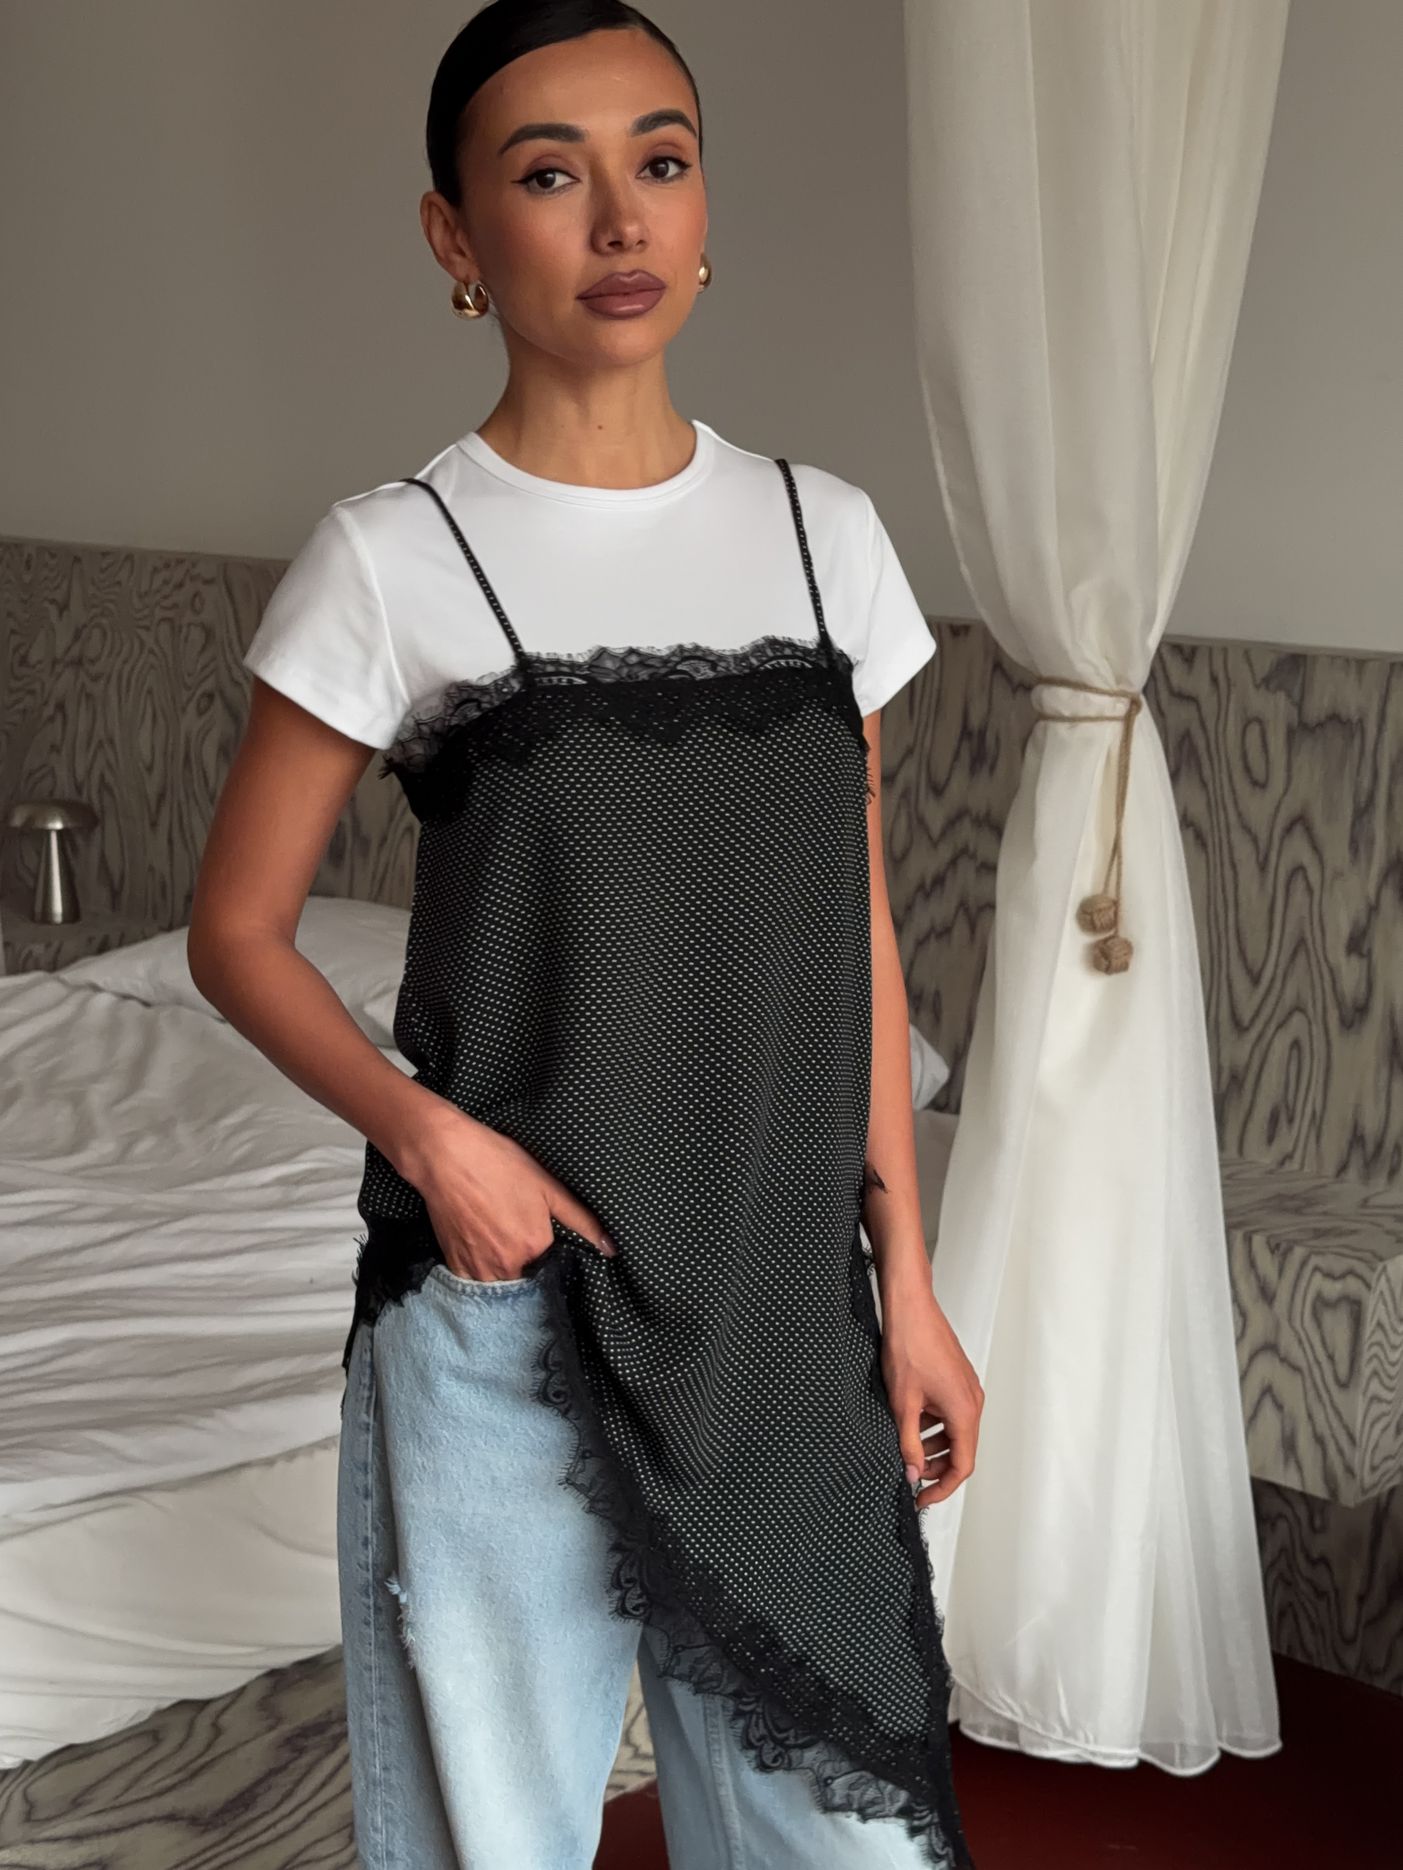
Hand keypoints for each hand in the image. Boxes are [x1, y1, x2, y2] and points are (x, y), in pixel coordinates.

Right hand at [396, 1100, 616, 1280]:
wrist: (446, 1156)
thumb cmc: (498, 1164)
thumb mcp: (548, 1186)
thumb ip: (582, 1220)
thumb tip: (611, 1248)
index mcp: (535, 1247)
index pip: (553, 1266)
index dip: (550, 1253)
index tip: (542, 1236)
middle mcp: (507, 1266)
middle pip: (527, 1279)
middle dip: (529, 1266)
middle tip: (518, 1233)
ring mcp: (478, 1269)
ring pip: (501, 1285)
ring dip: (506, 1271)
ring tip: (501, 1239)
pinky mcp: (455, 1265)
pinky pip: (475, 1282)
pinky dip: (483, 1271)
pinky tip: (483, 1245)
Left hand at [878, 1274, 982, 1508]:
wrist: (911, 1307)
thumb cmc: (909, 1345)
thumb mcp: (902, 1403)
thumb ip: (908, 1443)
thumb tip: (912, 1473)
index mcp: (964, 1411)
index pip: (962, 1465)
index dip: (942, 1487)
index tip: (923, 1498)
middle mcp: (972, 1401)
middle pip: (962, 1450)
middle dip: (937, 1467)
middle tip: (911, 1474)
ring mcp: (967, 1389)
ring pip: (955, 1431)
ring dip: (934, 1446)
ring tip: (907, 1449)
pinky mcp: (957, 1379)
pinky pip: (951, 1412)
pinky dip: (934, 1425)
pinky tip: (912, 1422)